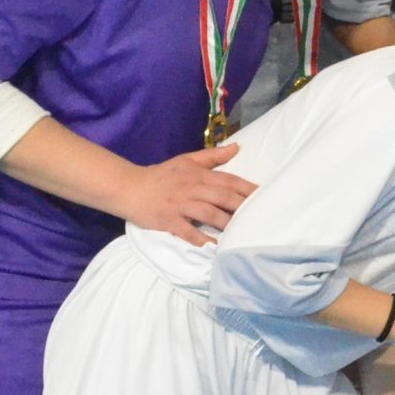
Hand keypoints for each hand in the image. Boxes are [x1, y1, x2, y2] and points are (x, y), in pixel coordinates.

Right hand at [124, 146, 256, 243]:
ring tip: (242, 232)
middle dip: (242, 206)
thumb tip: (237, 147)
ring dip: (226, 223)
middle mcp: (192, 189)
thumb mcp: (186, 160)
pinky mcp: (168, 221)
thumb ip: (212, 156)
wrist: (128, 187)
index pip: (228, 180)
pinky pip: (188, 232)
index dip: (247, 188)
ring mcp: (180, 205)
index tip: (265, 196)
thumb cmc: (161, 175)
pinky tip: (215, 246)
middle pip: (222, 197)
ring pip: (209, 214)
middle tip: (261, 216)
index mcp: (198, 175)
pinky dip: (202, 239)